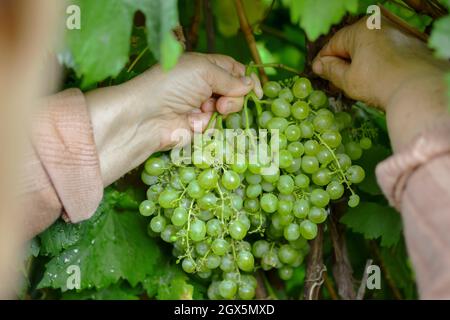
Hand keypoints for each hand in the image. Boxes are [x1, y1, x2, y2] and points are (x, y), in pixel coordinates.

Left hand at [86, 53, 261, 185]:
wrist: (147, 116)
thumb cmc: (172, 84)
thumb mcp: (204, 71)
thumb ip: (231, 78)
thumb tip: (250, 85)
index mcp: (204, 67)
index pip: (233, 70)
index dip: (247, 79)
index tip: (257, 91)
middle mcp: (204, 86)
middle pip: (235, 92)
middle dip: (233, 97)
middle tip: (221, 103)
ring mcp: (202, 107)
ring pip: (228, 110)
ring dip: (221, 111)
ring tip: (206, 111)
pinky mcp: (198, 127)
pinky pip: (216, 126)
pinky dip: (210, 125)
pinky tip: (196, 123)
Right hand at [312, 17, 449, 150]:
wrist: (419, 89)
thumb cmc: (379, 82)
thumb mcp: (348, 79)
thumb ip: (331, 70)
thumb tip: (319, 65)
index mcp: (361, 29)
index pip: (334, 43)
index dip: (323, 59)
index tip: (317, 72)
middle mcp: (380, 26)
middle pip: (352, 44)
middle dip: (342, 61)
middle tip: (333, 80)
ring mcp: (396, 35)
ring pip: (369, 49)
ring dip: (359, 64)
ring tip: (353, 83)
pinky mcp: (409, 47)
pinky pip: (384, 53)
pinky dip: (375, 65)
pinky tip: (373, 81)